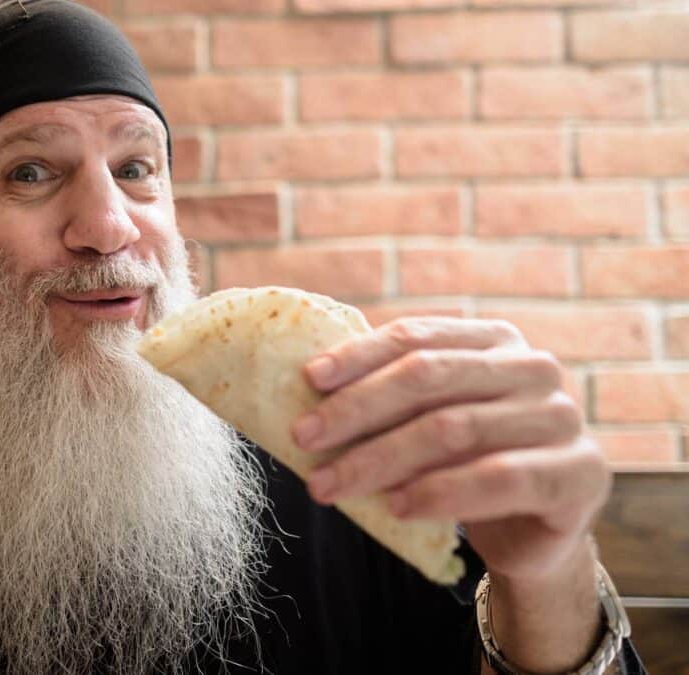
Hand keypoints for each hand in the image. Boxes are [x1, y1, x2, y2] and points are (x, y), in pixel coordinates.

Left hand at [292, 317, 610, 581]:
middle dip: (357, 409)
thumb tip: (305, 388)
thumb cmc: (468, 464)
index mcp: (495, 340)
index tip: (308, 379)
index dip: (359, 355)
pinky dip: (438, 492)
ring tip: (329, 483)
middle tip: (303, 438)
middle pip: (429, 378)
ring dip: (380, 459)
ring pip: (454, 429)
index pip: (417, 337)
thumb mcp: (429, 421)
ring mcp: (562, 418)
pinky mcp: (579, 473)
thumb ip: (391, 398)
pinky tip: (395, 506)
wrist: (535, 531)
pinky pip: (497, 478)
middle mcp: (534, 368)